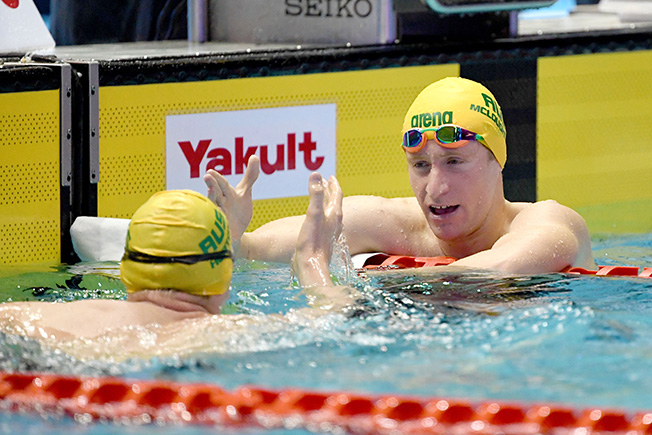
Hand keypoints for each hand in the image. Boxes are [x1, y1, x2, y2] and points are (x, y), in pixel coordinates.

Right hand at [203, 155, 259, 249]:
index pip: (222, 185)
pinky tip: (217, 224)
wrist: (235, 235)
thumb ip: (250, 176)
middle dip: (212, 188)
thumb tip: (255, 156)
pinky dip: (217, 227)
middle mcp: (220, 205)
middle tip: (207, 177)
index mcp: (226, 195)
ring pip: (215, 212)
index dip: (217, 179)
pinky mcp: (221, 233)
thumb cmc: (237, 211)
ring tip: (211, 199)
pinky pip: (218, 230)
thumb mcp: (244, 193)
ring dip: (213, 206)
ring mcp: (220, 220)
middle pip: (215, 196)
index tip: (210, 172)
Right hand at [293, 172, 342, 286]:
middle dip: (330, 192)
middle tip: (326, 183)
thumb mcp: (313, 214)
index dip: (333, 185)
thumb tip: (316, 174)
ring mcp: (330, 233)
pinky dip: (322, 215)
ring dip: (326, 203)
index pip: (336, 195)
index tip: (330, 176)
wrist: (311, 266)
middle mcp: (334, 223)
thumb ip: (316, 194)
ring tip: (322, 198)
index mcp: (334, 215)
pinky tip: (317, 221)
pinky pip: (325, 223)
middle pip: (334, 203)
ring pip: (330, 213)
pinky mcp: (323, 241)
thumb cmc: (312, 242)